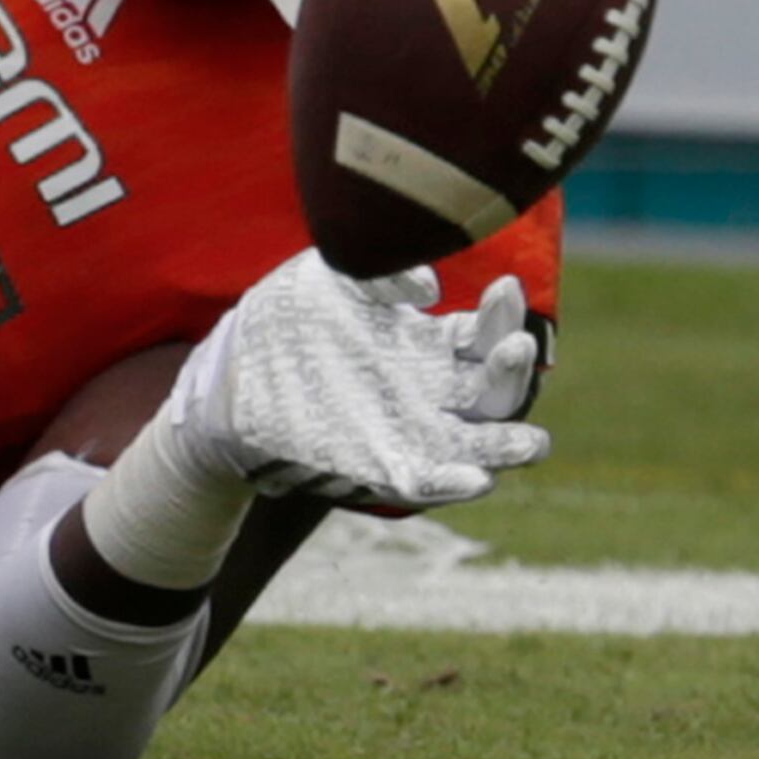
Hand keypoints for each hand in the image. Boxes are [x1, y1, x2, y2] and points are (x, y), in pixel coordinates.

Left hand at [164, 253, 549, 510]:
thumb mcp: (323, 280)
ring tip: (534, 441)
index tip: (504, 285)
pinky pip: (430, 483)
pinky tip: (474, 478)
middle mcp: (429, 391)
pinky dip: (456, 484)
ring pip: (482, 444)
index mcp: (424, 345)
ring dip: (510, 444)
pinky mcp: (381, 468)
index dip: (501, 314)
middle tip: (517, 345)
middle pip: (494, 388)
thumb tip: (429, 286)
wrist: (224, 383)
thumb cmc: (280, 324)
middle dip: (512, 369)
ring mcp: (411, 433)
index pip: (484, 333)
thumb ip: (376, 274)